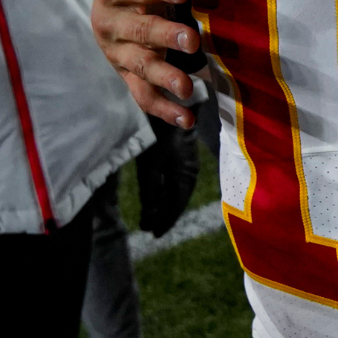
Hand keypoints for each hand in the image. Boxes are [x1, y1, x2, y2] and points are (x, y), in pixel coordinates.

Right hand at [94, 0, 199, 128]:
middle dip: (165, 36)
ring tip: (190, 86)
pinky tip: (188, 119)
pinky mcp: (130, 79)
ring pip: (140, 68)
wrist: (118, 13)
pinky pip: (143, 98)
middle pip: (139, 32)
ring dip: (164, 78)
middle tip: (193, 40)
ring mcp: (120, 56)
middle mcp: (113, 25)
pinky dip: (164, 110)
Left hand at [136, 115, 199, 235]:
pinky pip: (174, 181)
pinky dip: (164, 191)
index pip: (175, 205)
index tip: (153, 233)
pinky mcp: (181, 156)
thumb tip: (149, 213)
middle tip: (149, 228)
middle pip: (176, 200)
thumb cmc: (160, 133)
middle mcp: (189, 172)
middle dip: (163, 215)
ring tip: (150, 216)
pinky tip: (156, 195)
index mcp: (184, 176)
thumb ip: (150, 188)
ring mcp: (186, 164)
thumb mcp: (151, 163)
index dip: (164, 220)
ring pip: (175, 191)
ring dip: (163, 204)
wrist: (174, 104)